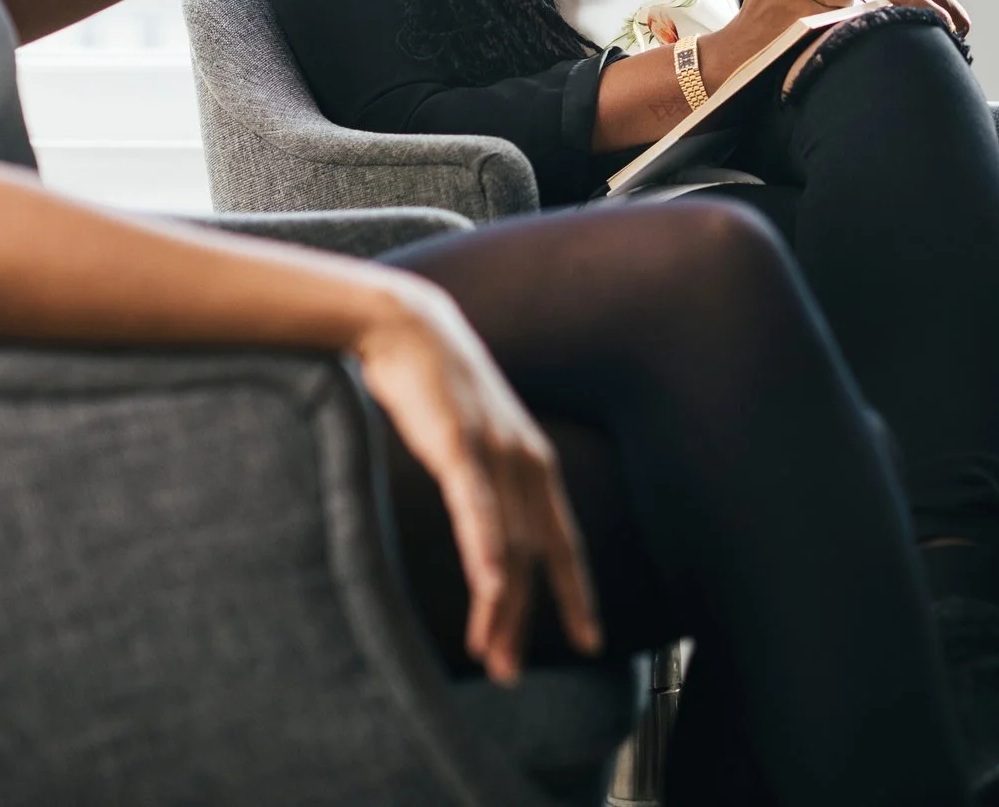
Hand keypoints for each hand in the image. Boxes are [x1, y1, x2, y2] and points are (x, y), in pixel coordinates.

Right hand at [353, 284, 599, 684]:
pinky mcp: (460, 444)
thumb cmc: (436, 386)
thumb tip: (485, 520)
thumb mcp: (474, 439)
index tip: (590, 643)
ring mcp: (496, 453)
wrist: (408, 326)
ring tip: (493, 655)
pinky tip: (490, 588)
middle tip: (511, 673)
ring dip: (502, 606)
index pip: (564, 543)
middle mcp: (527, 461)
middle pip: (535, 557)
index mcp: (534, 464)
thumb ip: (487, 480)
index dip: (577, 594)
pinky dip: (486, 551)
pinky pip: (478, 508)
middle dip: (527, 620)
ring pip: (508, 544)